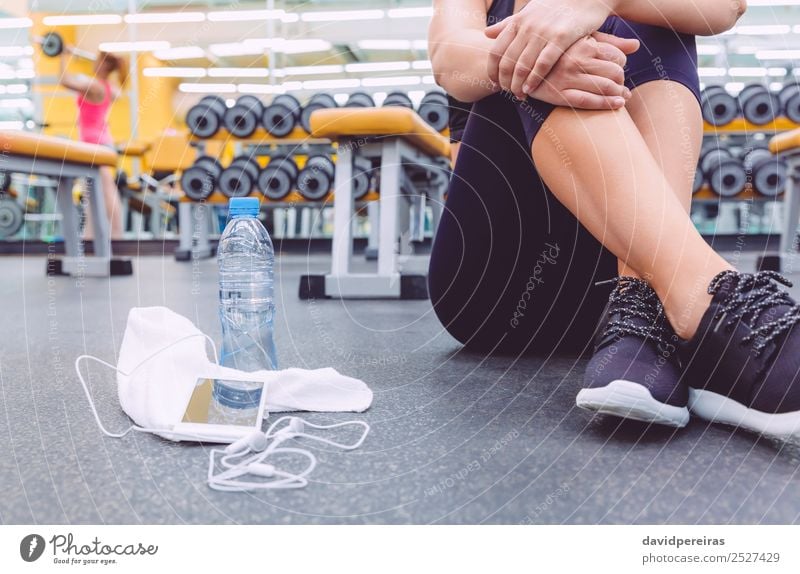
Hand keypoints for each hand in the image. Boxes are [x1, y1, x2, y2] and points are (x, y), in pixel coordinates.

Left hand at [486, 0, 614, 96]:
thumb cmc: (555, 6)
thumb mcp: (528, 12)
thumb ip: (508, 24)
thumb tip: (486, 34)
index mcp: (517, 22)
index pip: (496, 52)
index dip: (492, 71)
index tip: (494, 83)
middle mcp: (527, 27)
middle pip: (507, 62)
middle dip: (505, 82)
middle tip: (508, 93)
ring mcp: (543, 32)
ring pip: (523, 66)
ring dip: (518, 85)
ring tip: (519, 96)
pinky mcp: (561, 38)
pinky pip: (542, 64)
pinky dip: (534, 80)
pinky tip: (530, 89)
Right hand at [525, 32, 638, 109]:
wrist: (521, 66)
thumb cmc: (557, 52)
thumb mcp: (581, 40)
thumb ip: (609, 42)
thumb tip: (636, 46)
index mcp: (583, 44)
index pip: (618, 56)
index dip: (622, 65)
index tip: (618, 70)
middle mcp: (576, 60)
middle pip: (616, 72)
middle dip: (621, 81)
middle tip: (619, 85)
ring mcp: (567, 78)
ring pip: (605, 87)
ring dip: (618, 94)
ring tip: (620, 96)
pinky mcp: (558, 95)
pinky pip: (588, 101)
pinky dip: (606, 104)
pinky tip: (617, 104)